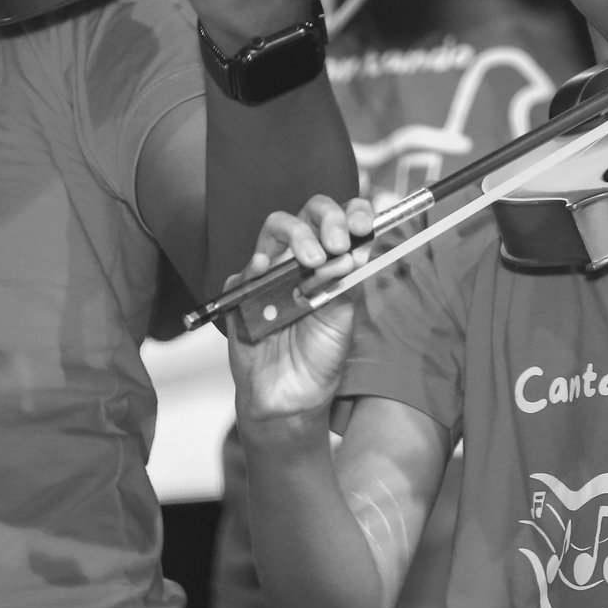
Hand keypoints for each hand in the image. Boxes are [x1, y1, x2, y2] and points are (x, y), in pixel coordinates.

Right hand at [227, 195, 374, 427]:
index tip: (365, 225)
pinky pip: (244, 272)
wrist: (294, 395)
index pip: (341, 219)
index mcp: (330, 259)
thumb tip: (359, 246)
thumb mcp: (344, 313)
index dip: (354, 212)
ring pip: (276, 227)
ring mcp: (271, 272)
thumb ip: (348, 279)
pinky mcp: (242, 294)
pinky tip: (266, 265)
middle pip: (309, 212)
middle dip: (328, 217)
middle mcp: (300, 258)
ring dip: (299, 234)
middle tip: (338, 243)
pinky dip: (256, 264)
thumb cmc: (320, 353)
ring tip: (313, 260)